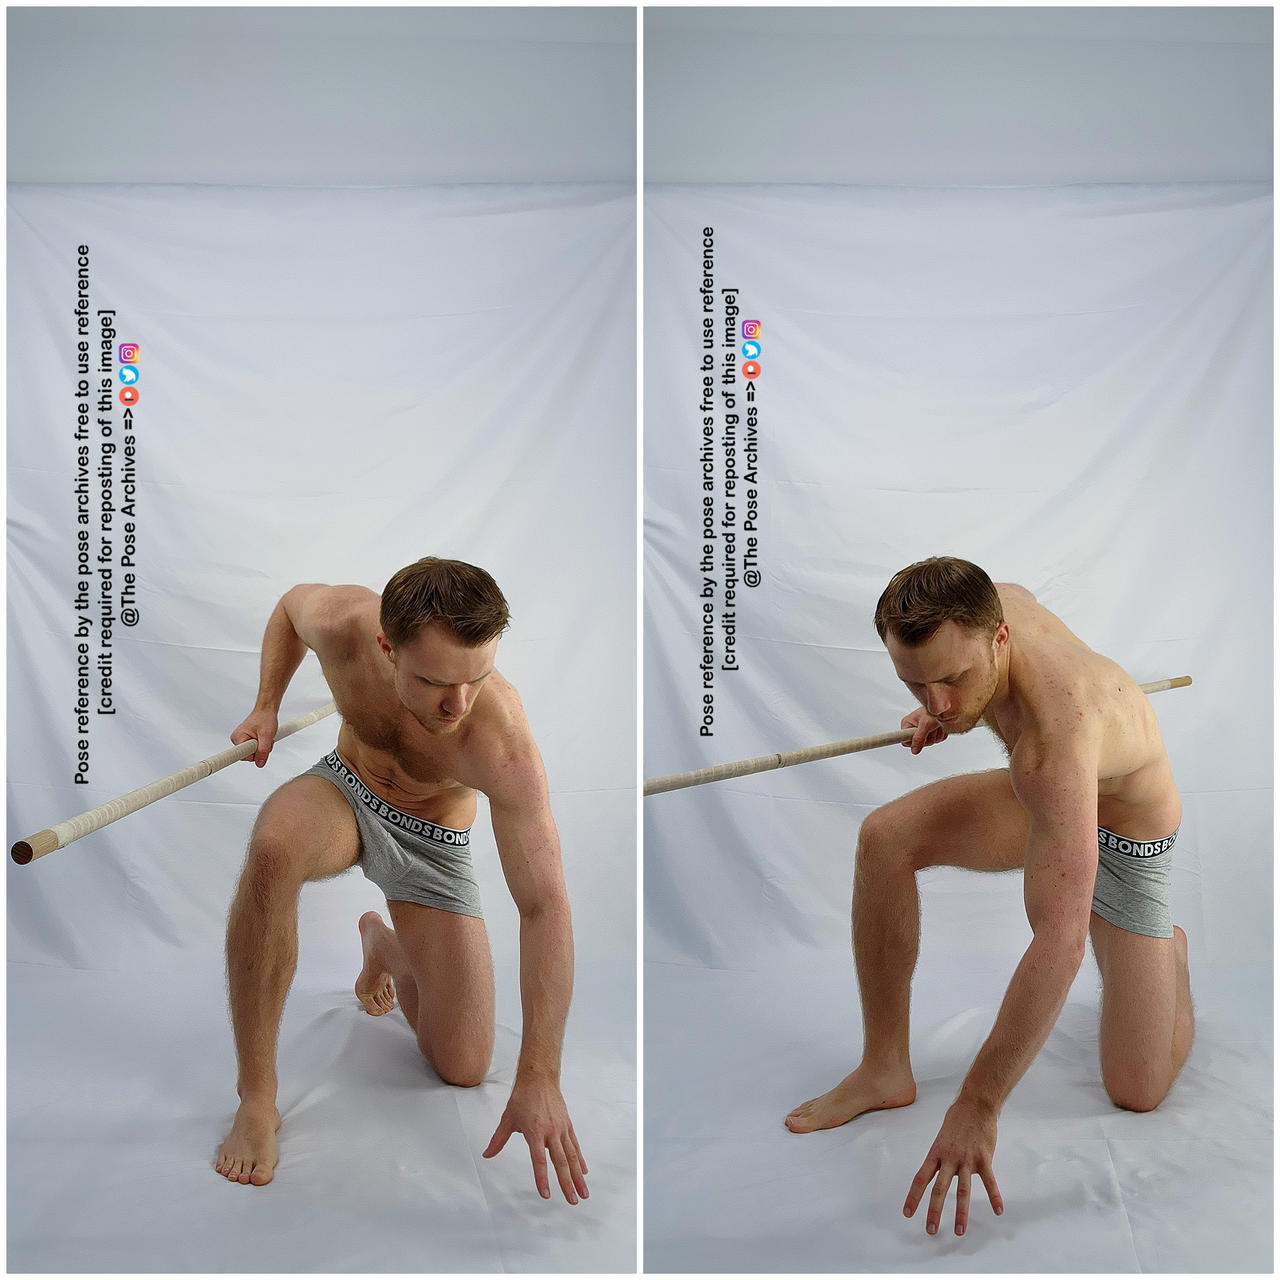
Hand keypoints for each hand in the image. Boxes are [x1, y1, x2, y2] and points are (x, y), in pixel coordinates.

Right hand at [231, 709, 277, 767]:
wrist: (266, 711)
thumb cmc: (265, 718)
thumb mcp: (267, 735)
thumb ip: (263, 750)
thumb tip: (260, 764)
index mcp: (238, 737)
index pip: (242, 756)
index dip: (252, 756)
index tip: (253, 754)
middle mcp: (236, 739)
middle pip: (248, 756)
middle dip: (260, 750)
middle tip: (266, 740)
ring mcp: (240, 740)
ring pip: (252, 753)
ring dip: (262, 748)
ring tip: (265, 738)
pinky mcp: (245, 740)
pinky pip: (253, 749)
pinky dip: (261, 746)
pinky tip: (263, 739)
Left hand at [483, 1076, 587, 1203]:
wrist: (539, 1077)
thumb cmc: (523, 1097)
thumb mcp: (507, 1119)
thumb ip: (498, 1139)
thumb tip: (487, 1154)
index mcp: (535, 1132)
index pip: (539, 1160)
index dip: (542, 1178)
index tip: (546, 1195)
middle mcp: (551, 1132)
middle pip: (561, 1162)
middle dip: (568, 1183)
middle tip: (574, 1201)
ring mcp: (562, 1128)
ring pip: (572, 1156)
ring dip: (578, 1175)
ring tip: (584, 1192)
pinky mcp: (567, 1124)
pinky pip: (575, 1145)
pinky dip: (579, 1159)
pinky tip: (583, 1171)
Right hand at [901, 708, 948, 755]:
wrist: (945, 707)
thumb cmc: (933, 710)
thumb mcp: (925, 724)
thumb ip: (919, 738)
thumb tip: (914, 750)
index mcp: (907, 723)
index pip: (904, 740)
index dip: (912, 742)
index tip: (918, 739)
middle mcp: (914, 728)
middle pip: (918, 743)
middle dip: (928, 737)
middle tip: (931, 728)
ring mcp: (923, 731)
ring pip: (929, 742)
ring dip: (936, 735)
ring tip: (936, 725)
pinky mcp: (932, 733)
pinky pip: (937, 740)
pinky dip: (941, 734)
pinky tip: (940, 726)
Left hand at [904, 1099, 1003, 1236]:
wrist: (975, 1104)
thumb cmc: (957, 1120)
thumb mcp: (942, 1137)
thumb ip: (941, 1157)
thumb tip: (939, 1170)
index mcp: (936, 1153)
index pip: (920, 1178)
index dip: (913, 1196)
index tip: (907, 1213)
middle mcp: (949, 1158)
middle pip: (939, 1188)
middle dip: (934, 1211)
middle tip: (930, 1230)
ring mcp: (967, 1159)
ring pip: (962, 1190)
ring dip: (960, 1212)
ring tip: (959, 1230)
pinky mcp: (984, 1159)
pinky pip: (990, 1181)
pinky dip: (995, 1196)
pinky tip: (998, 1210)